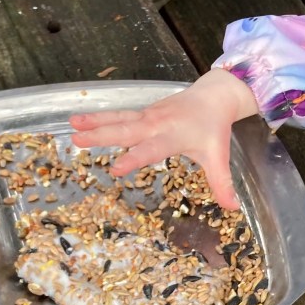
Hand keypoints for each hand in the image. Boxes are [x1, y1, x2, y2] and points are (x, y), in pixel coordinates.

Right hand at [69, 69, 258, 209]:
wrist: (214, 96)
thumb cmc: (214, 129)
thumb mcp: (219, 157)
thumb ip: (222, 183)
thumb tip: (233, 208)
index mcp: (174, 136)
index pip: (152, 150)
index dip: (135, 159)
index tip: (116, 170)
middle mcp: (157, 124)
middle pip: (127, 130)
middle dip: (102, 136)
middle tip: (77, 141)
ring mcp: (148, 116)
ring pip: (118, 119)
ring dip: (94, 122)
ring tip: (71, 125)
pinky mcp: (143, 112)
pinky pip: (119, 115)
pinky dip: (98, 117)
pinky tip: (78, 119)